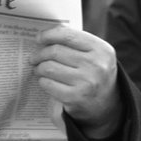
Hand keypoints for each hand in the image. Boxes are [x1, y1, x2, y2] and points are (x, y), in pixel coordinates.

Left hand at [29, 25, 122, 139]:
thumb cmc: (93, 74)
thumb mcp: (94, 55)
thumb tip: (44, 36)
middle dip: (40, 54)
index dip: (49, 35)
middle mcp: (96, 65)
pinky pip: (48, 83)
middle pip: (55, 51)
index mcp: (101, 49)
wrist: (106, 106)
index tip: (38, 38)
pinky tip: (46, 81)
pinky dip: (43, 81)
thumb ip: (74, 43)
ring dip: (39, 68)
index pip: (68, 35)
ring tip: (39, 69)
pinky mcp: (75, 97)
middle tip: (34, 58)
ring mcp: (86, 82)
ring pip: (49, 67)